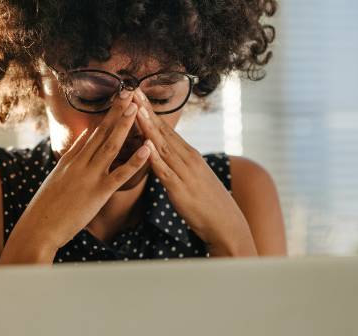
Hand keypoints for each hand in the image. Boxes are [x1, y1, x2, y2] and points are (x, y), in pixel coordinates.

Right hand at [10, 91, 151, 251]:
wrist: (39, 227)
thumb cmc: (46, 207)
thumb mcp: (57, 177)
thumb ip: (71, 156)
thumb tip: (84, 136)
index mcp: (71, 160)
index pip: (92, 133)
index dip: (107, 115)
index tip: (118, 99)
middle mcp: (80, 163)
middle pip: (102, 132)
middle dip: (117, 112)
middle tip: (130, 93)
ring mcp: (89, 176)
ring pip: (111, 146)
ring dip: (125, 126)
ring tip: (137, 108)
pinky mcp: (98, 192)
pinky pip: (120, 174)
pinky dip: (135, 161)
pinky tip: (147, 149)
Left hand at [131, 90, 256, 255]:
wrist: (226, 224)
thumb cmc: (208, 203)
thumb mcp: (193, 177)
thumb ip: (178, 164)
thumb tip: (164, 154)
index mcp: (189, 155)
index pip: (166, 128)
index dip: (150, 111)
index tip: (137, 93)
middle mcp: (188, 159)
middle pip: (163, 131)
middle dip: (146, 110)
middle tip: (131, 90)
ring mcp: (185, 173)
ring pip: (162, 146)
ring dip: (148, 127)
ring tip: (135, 110)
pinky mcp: (180, 190)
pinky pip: (165, 172)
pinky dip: (155, 158)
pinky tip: (145, 147)